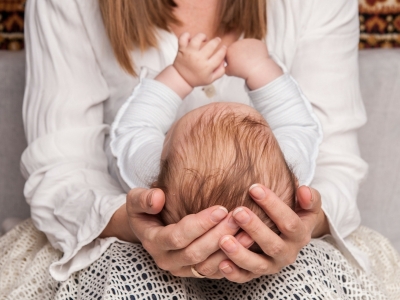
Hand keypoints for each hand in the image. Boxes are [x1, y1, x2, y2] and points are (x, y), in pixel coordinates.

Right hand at [125, 187, 241, 277]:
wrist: (150, 227)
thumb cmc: (145, 209)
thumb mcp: (136, 200)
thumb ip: (143, 199)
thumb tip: (157, 198)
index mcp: (153, 242)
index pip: (177, 237)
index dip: (200, 224)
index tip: (221, 209)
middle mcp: (167, 260)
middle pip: (195, 253)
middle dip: (218, 235)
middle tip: (237, 218)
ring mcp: (183, 269)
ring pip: (208, 265)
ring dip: (229, 250)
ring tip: (248, 232)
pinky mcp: (196, 272)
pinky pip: (216, 271)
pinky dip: (232, 260)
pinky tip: (247, 244)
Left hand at [173, 32, 226, 86]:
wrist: (181, 79)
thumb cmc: (197, 78)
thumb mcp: (211, 79)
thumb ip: (220, 71)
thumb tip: (224, 60)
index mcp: (207, 67)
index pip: (219, 56)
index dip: (223, 50)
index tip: (224, 47)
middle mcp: (199, 59)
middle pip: (211, 45)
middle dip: (216, 41)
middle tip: (217, 40)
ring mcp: (189, 53)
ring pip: (197, 38)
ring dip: (203, 36)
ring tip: (205, 38)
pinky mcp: (181, 49)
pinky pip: (183, 38)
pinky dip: (186, 35)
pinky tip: (191, 38)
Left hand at [194, 184, 327, 282]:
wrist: (289, 237)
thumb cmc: (295, 214)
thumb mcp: (307, 207)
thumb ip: (310, 199)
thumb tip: (304, 190)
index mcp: (300, 235)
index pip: (289, 222)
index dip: (273, 205)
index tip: (254, 188)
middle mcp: (287, 253)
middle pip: (273, 245)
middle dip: (254, 228)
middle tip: (237, 211)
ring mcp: (272, 266)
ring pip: (258, 265)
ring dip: (240, 254)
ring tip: (224, 240)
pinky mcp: (256, 274)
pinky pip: (245, 277)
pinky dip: (234, 273)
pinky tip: (222, 263)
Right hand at [225, 39, 282, 89]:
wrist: (256, 69)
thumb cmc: (242, 71)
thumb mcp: (229, 72)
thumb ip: (224, 67)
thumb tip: (223, 66)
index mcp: (229, 49)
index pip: (228, 53)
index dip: (231, 60)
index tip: (235, 65)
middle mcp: (238, 42)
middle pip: (237, 48)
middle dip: (239, 54)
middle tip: (243, 63)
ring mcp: (248, 41)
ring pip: (246, 46)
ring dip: (247, 52)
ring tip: (250, 60)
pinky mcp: (257, 41)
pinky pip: (255, 46)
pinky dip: (255, 51)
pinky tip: (256, 58)